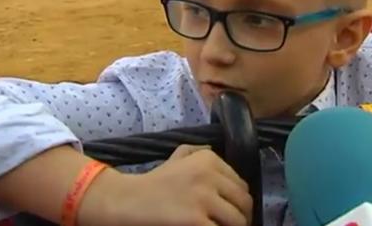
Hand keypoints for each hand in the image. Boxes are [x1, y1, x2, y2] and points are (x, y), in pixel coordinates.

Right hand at [81, 145, 252, 225]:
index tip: (231, 211)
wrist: (127, 201)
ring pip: (238, 220)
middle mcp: (210, 174)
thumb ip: (199, 152)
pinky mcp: (197, 220)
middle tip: (230, 225)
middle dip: (241, 217)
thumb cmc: (153, 183)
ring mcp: (204, 198)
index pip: (242, 185)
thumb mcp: (177, 157)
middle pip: (244, 203)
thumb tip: (217, 152)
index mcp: (209, 159)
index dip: (238, 202)